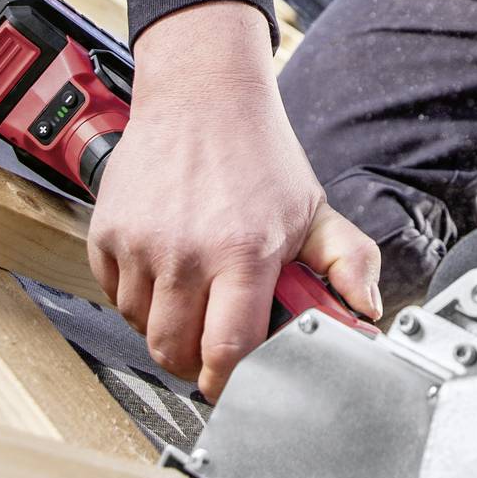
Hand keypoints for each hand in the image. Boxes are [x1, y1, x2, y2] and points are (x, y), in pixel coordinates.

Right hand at [86, 1, 380, 398]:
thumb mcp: (314, 208)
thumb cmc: (258, 154)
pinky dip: (137, 298)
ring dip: (166, 328)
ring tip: (192, 298)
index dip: (229, 380)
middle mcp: (188, 253)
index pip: (228, 349)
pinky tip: (164, 272)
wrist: (201, 95)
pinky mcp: (108, 233)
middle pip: (175, 351)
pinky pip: (116, 295)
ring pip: (142, 328)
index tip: (233, 383)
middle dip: (195, 362)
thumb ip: (349, 263)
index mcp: (245, 252)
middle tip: (211, 345)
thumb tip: (368, 312)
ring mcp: (142, 244)